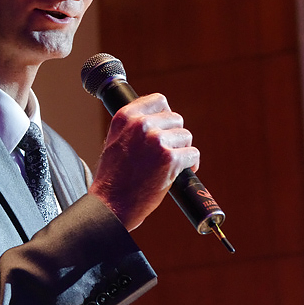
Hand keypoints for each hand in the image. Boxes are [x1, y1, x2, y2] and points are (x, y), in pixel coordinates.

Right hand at [88, 93, 199, 230]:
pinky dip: (190, 165)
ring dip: (182, 150)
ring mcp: (156, 140)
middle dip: (175, 136)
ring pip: (186, 136)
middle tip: (166, 152)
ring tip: (169, 165)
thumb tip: (159, 119)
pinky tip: (177, 173)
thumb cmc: (113, 177)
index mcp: (125, 117)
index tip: (165, 126)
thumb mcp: (115, 140)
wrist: (111, 204)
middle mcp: (141, 124)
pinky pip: (192, 154)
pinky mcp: (170, 159)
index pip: (158, 100)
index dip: (165, 114)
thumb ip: (134, 126)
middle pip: (176, 119)